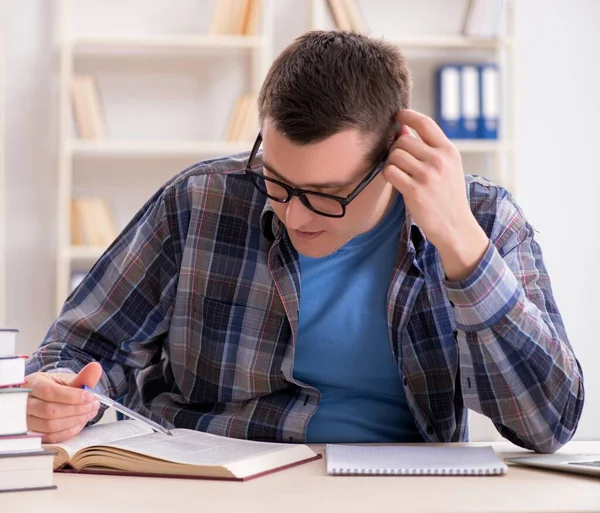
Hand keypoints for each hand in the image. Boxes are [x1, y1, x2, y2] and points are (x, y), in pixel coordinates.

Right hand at [25, 362, 102, 442]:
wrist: (43, 398)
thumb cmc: (55, 387)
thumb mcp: (66, 379)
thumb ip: (82, 376)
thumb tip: (96, 367)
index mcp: (32, 383)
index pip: (49, 392)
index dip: (72, 396)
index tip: (90, 397)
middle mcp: (24, 403)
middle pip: (50, 411)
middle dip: (77, 409)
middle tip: (94, 405)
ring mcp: (25, 420)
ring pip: (50, 426)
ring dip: (75, 421)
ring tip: (90, 413)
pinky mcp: (32, 433)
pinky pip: (50, 437)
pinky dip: (69, 431)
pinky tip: (80, 423)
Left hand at [383, 109, 489, 280]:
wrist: (455, 226)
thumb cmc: (447, 196)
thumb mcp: (446, 167)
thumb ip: (427, 148)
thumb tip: (402, 128)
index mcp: (449, 151)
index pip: (425, 123)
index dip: (407, 115)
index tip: (398, 116)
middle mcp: (439, 160)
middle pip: (403, 140)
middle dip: (396, 149)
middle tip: (400, 162)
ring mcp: (427, 176)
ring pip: (394, 155)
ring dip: (391, 164)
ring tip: (400, 174)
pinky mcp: (415, 191)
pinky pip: (390, 172)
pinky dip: (388, 176)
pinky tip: (396, 182)